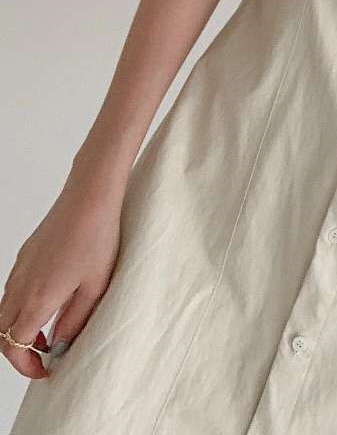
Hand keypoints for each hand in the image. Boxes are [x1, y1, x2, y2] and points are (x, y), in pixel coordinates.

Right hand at [0, 183, 122, 380]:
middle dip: (18, 352)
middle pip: (1, 333)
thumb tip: (61, 345)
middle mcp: (20, 286)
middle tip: (44, 357)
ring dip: (18, 329)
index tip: (44, 370)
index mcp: (37, 299)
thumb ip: (74, 321)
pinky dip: (21, 308)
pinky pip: (12, 291)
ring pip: (3, 312)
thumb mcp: (94, 287)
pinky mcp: (25, 256)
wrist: (89, 196)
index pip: (14, 346)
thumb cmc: (97, 237)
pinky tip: (48, 302)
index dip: (25, 366)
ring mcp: (20, 269)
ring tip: (49, 332)